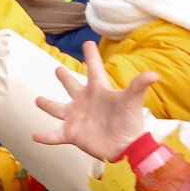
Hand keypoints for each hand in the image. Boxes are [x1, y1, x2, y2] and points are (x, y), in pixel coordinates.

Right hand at [32, 41, 156, 162]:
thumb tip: (154, 75)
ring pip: (57, 109)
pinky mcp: (72, 134)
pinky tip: (34, 135)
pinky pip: (55, 135)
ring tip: (38, 100)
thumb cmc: (130, 122)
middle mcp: (84, 101)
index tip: (87, 43)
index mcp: (98, 90)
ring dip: (47, 104)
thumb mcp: (132, 102)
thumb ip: (138, 86)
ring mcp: (76, 118)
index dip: (91, 56)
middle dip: (64, 78)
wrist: (126, 148)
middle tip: (58, 69)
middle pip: (72, 86)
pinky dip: (45, 136)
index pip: (93, 69)